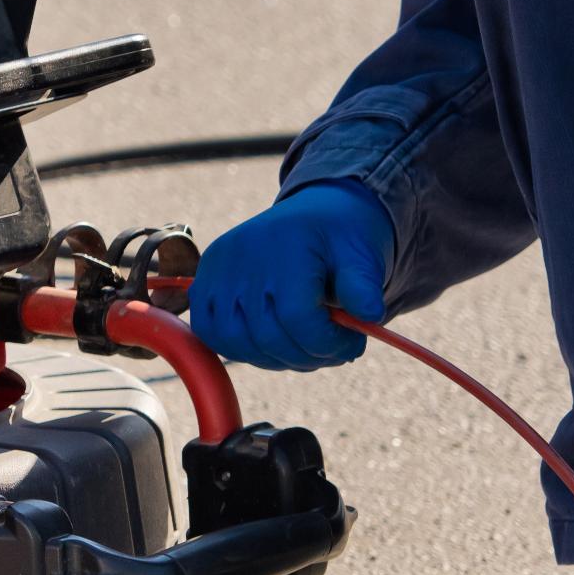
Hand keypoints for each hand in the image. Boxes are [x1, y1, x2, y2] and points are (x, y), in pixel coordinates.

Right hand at [186, 182, 392, 369]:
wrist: (312, 216)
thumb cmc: (339, 238)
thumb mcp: (362, 254)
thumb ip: (364, 285)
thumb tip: (371, 314)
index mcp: (285, 245)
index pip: (298, 317)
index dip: (329, 343)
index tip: (353, 344)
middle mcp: (242, 256)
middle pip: (268, 337)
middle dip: (308, 355)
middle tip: (334, 350)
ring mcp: (217, 271)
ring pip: (237, 343)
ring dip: (276, 358)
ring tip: (305, 346)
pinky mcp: (203, 283)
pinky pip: (212, 333)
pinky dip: (241, 348)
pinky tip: (273, 341)